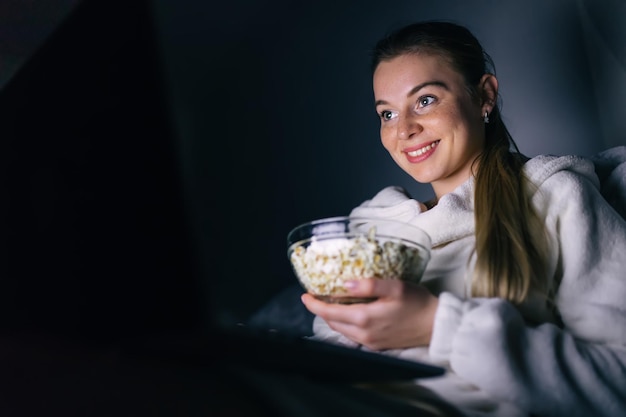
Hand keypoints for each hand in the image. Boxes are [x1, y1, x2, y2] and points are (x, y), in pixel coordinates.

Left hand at [301, 279, 437, 350]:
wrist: (436, 325)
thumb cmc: (418, 303)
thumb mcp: (395, 287)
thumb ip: (368, 284)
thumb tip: (345, 283)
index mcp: (365, 319)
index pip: (329, 313)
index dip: (314, 304)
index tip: (304, 295)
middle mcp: (364, 334)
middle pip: (332, 323)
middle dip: (321, 310)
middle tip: (316, 295)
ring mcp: (370, 342)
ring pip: (342, 329)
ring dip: (333, 317)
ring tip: (330, 301)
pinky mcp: (377, 345)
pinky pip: (353, 335)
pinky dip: (345, 323)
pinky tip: (349, 313)